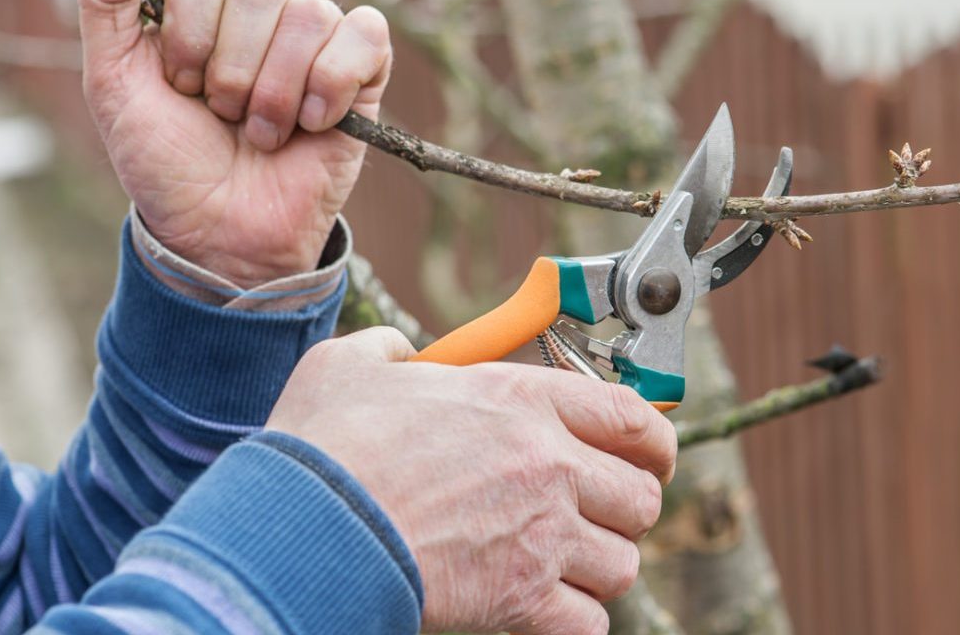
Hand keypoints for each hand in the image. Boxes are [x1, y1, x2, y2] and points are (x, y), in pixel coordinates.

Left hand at [79, 0, 391, 284]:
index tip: (181, 85)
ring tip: (264, 133)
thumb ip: (106, 4)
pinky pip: (365, 37)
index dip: (190, 33)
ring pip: (310, 16)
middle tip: (223, 115)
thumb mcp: (113, 82)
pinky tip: (313, 123)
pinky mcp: (365, 74)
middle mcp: (264, 12)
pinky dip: (332, 85)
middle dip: (232, 70)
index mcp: (207, 4)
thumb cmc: (167, 163)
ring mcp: (317, 40)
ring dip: (276, 92)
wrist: (220, 234)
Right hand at [268, 328, 677, 634]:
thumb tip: (398, 354)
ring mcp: (542, 535)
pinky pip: (589, 622)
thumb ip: (388, 352)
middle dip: (623, 508)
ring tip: (560, 562)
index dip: (653, 440)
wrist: (306, 526)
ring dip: (597, 566)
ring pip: (621, 563)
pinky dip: (572, 619)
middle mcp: (548, 464)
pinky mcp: (521, 599)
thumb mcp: (350, 366)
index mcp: (521, 400)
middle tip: (593, 512)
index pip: (632, 416)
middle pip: (641, 496)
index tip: (649, 454)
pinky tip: (540, 606)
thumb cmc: (326, 446)